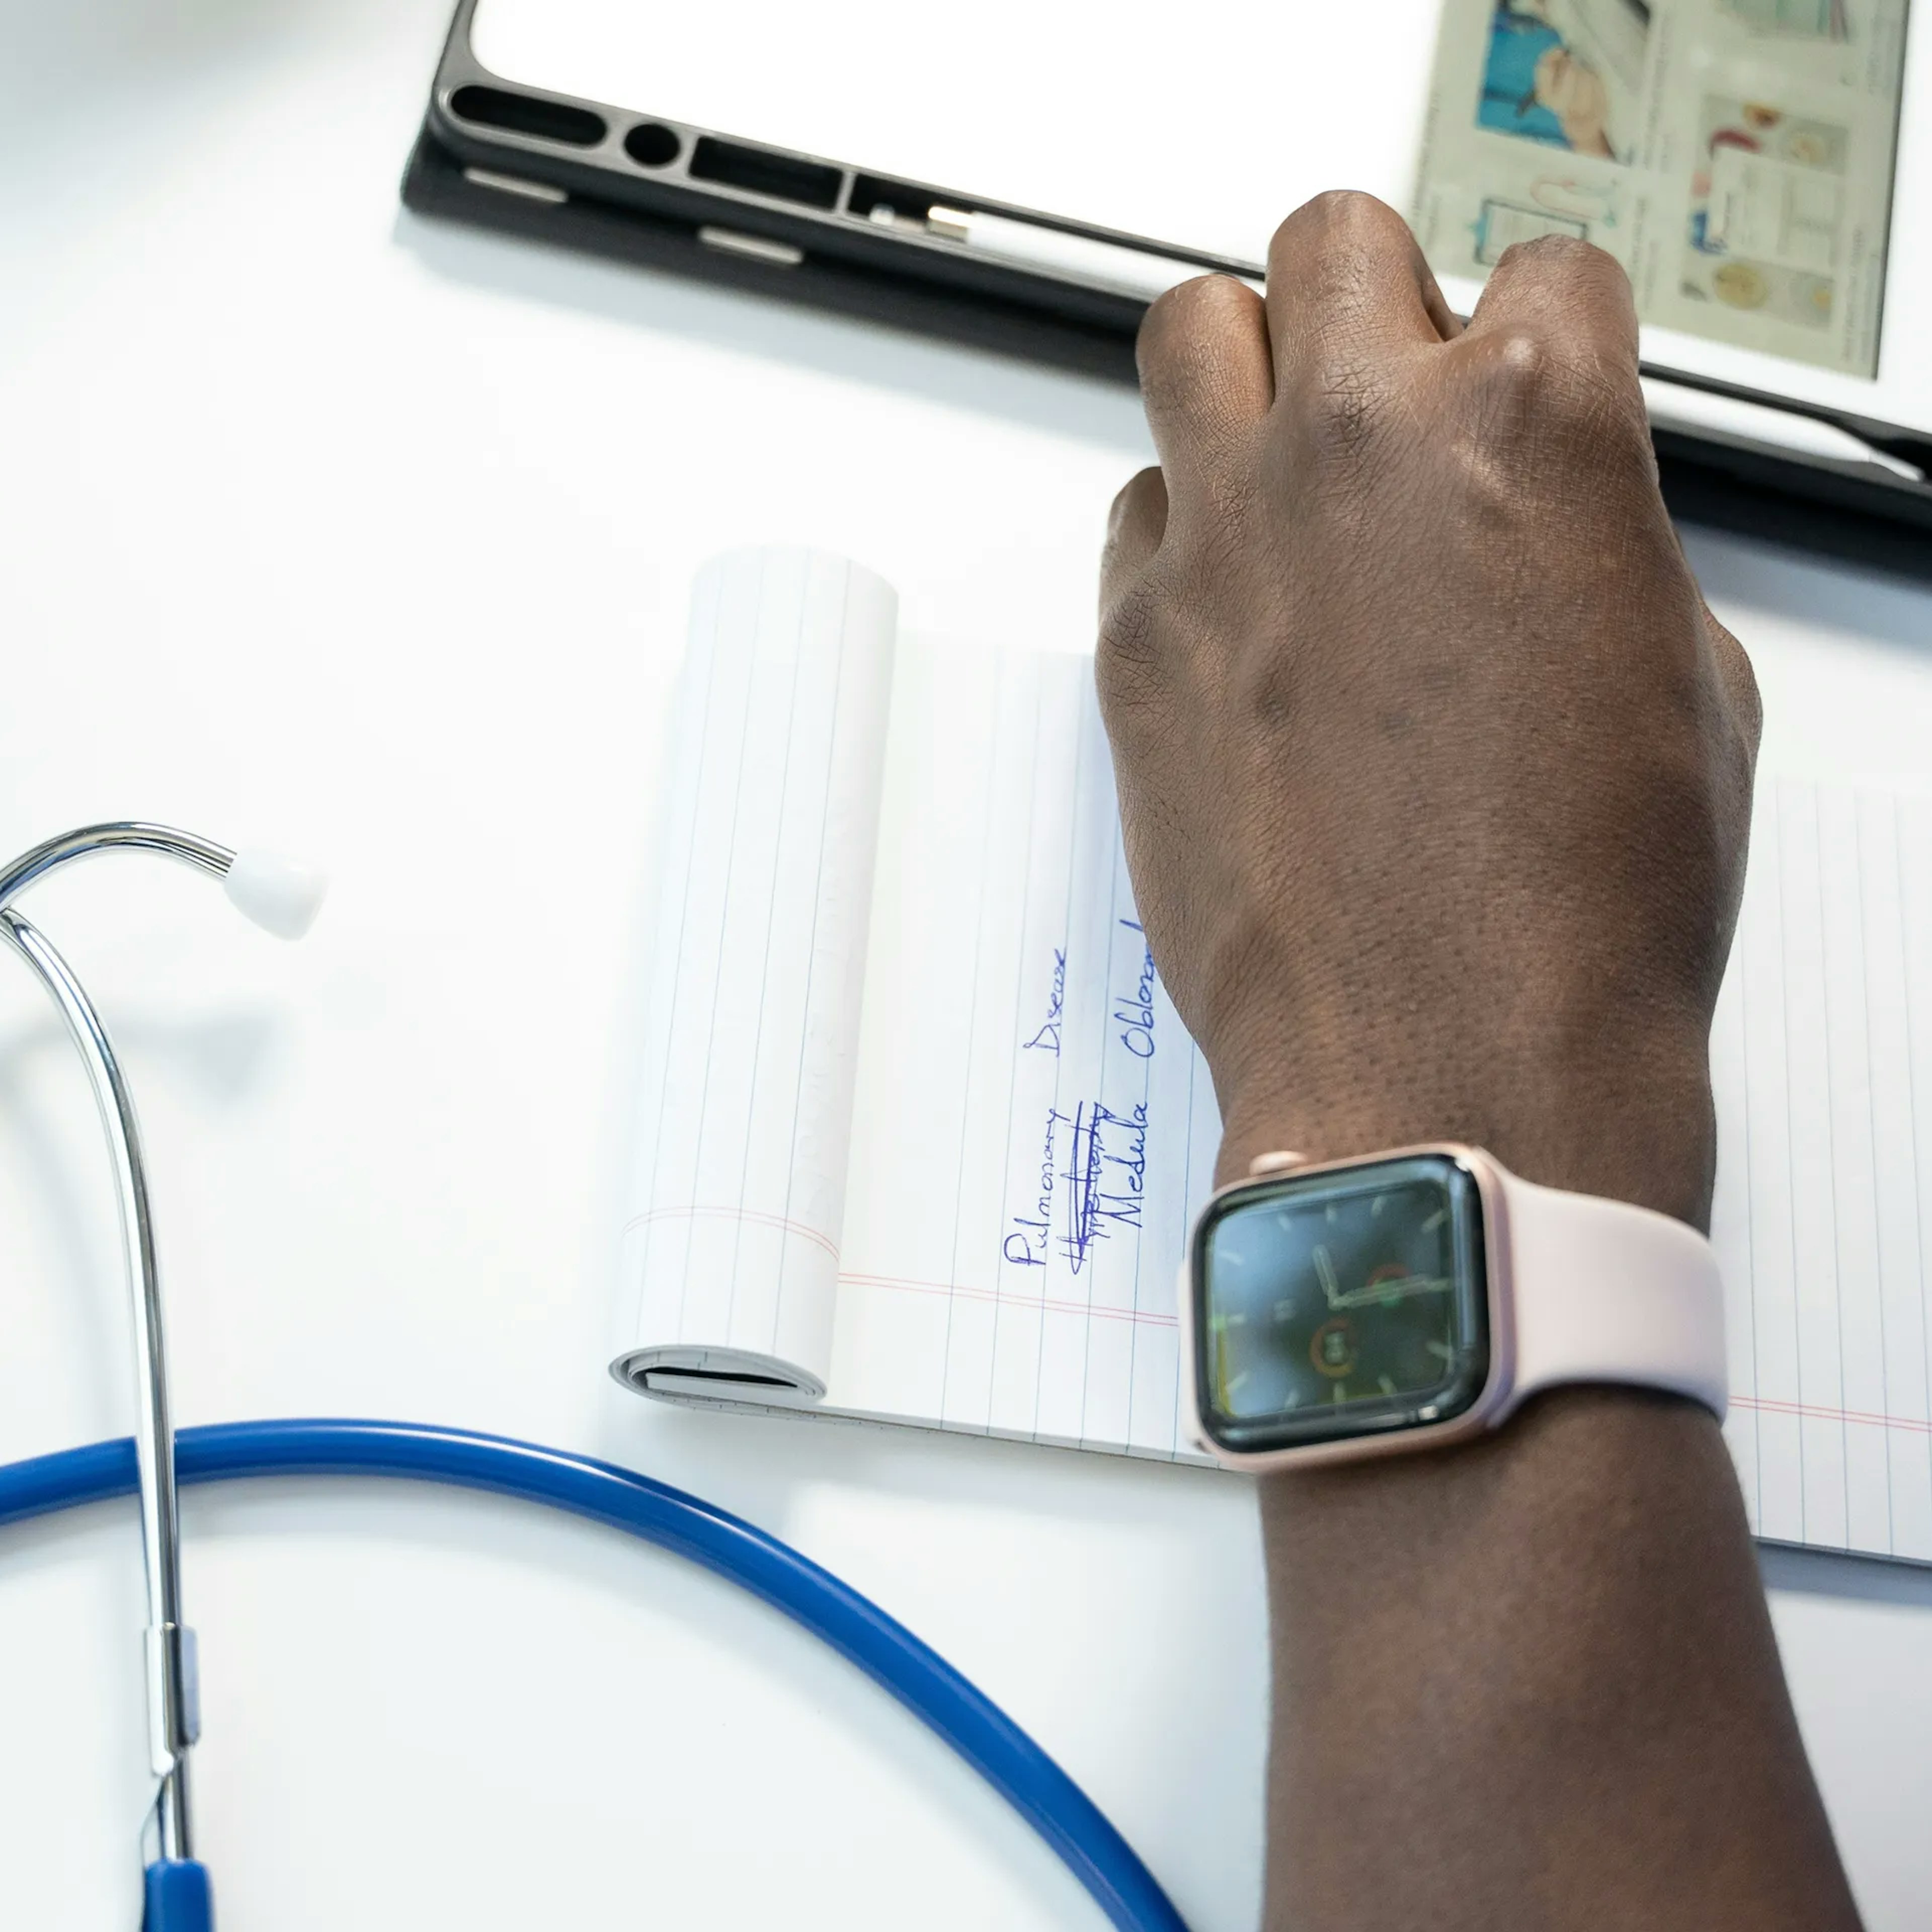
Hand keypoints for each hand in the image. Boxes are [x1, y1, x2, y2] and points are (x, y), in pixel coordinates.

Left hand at [1097, 193, 1758, 1227]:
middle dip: (1373, 303)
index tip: (1524, 388)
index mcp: (1535, 429)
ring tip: (1282, 464)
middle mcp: (1362, 448)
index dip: (1543, 337)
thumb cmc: (1578, 915)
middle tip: (1388, 391)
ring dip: (1245, 374)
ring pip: (1189, 331)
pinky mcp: (1133, 644)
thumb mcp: (1683, 690)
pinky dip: (1177, 534)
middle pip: (1331, 242)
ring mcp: (1228, 540)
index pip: (1542, 270)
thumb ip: (1599, 548)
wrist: (1448, 1064)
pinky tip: (1228, 606)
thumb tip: (1550, 521)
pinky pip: (1131, 515)